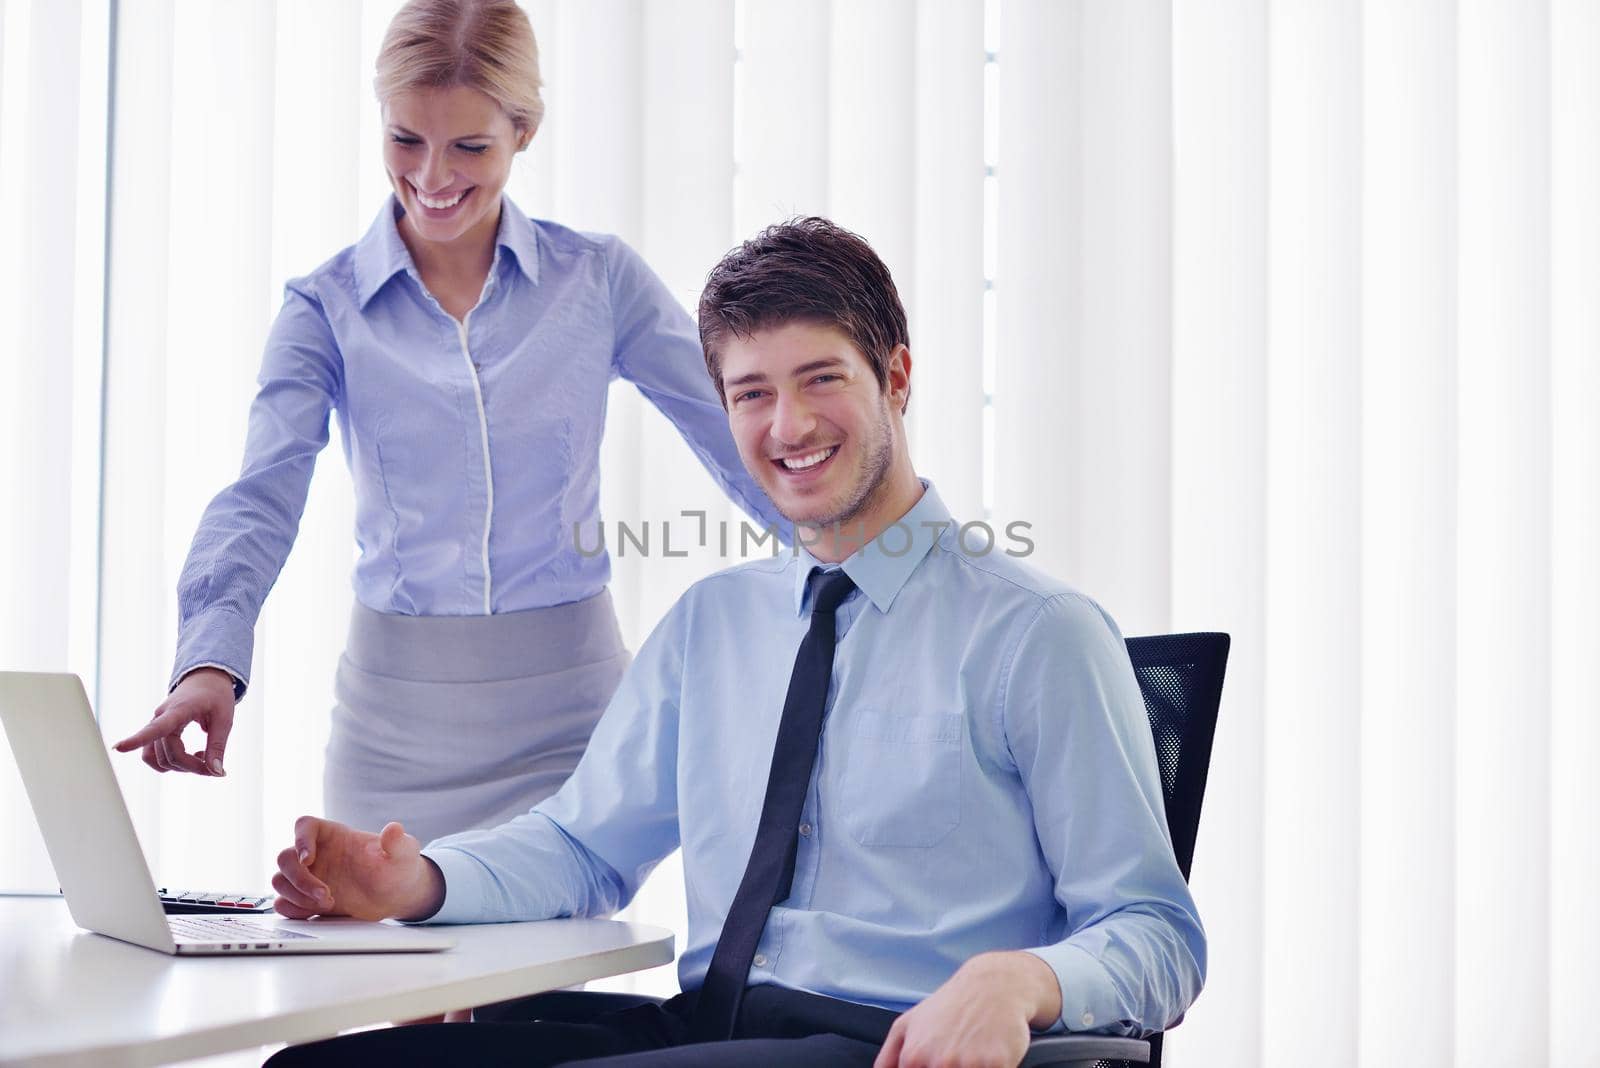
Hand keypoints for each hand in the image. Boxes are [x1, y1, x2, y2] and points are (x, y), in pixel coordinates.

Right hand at [112, 667, 235, 775]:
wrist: (206, 679)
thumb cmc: (216, 696)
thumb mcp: (225, 718)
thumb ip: (218, 746)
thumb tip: (216, 773)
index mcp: (178, 710)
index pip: (156, 727)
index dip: (137, 739)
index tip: (118, 748)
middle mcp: (160, 717)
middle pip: (168, 755)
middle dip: (192, 767)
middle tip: (215, 768)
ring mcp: (156, 724)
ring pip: (159, 759)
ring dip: (180, 767)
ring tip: (202, 759)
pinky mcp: (156, 731)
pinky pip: (153, 756)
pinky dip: (170, 763)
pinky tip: (191, 757)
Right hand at [273, 817, 444, 921]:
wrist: (396, 896)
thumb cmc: (397, 868)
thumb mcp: (403, 854)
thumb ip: (398, 842)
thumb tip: (394, 829)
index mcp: (335, 836)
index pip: (305, 826)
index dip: (300, 839)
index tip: (309, 858)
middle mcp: (317, 855)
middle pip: (285, 857)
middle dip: (300, 878)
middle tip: (326, 895)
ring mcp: (309, 878)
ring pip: (280, 881)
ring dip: (296, 895)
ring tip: (327, 904)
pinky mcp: (307, 900)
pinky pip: (284, 903)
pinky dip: (293, 909)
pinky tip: (316, 913)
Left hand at [873, 951, 1061, 1067]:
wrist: (992, 984)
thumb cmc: (950, 1006)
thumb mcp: (907, 1023)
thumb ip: (888, 1056)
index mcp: (914, 1057)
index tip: (934, 1063)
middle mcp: (939, 1063)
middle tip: (955, 1053)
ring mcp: (968, 1064)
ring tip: (971, 1054)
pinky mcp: (997, 1064)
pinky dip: (992, 1067)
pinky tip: (989, 1053)